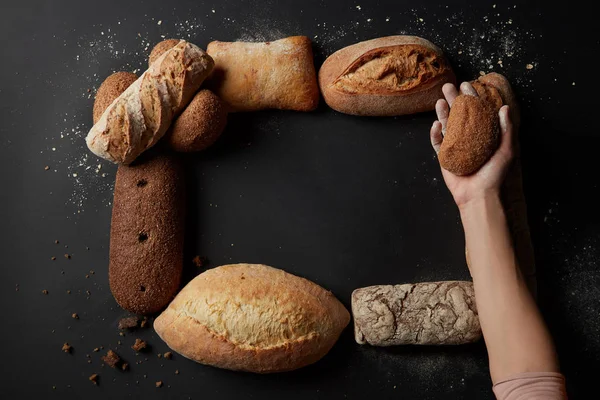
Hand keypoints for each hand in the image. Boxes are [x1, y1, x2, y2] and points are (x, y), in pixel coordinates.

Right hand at [430, 82, 514, 208]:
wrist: (479, 195)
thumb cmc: (494, 175)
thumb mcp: (507, 150)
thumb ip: (506, 129)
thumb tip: (504, 107)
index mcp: (483, 135)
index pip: (477, 112)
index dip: (471, 97)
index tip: (466, 84)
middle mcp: (469, 139)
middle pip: (459, 115)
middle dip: (453, 100)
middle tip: (447, 87)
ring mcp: (455, 147)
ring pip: (447, 126)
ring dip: (442, 113)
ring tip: (440, 101)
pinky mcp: (444, 158)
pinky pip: (437, 144)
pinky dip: (435, 134)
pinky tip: (436, 124)